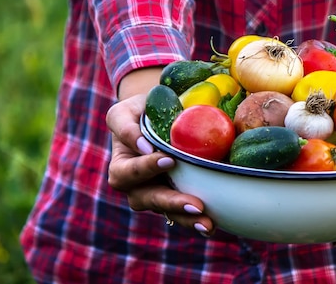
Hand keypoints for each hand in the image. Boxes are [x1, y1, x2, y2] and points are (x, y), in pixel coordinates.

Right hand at [105, 68, 215, 235]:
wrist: (158, 116)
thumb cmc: (140, 111)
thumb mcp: (127, 111)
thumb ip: (126, 126)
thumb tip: (145, 147)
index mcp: (122, 165)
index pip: (129, 172)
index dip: (146, 168)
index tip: (168, 159)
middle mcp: (136, 186)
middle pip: (148, 200)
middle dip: (172, 203)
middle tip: (196, 205)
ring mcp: (155, 194)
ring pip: (166, 211)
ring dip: (187, 218)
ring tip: (207, 223)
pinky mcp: (174, 197)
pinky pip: (181, 213)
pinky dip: (196, 219)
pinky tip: (213, 224)